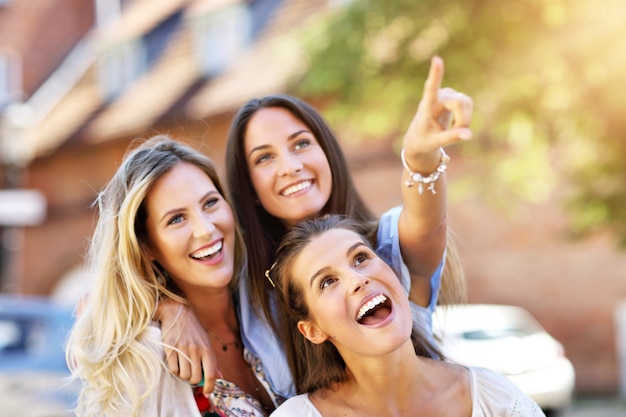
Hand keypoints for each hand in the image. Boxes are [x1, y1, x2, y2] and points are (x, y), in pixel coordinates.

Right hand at [156, 297, 218, 395]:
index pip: (211, 374)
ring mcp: (183, 349)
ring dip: (182, 374)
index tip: (207, 392)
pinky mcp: (170, 348)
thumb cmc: (194, 328)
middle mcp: (196, 350)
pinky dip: (174, 369)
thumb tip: (219, 376)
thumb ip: (213, 360)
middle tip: (190, 373)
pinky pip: (172, 369)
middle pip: (194, 378)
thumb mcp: (206, 342)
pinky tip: (175, 362)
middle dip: (192, 379)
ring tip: (182, 366)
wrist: (178, 311)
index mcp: (207, 349)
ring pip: (183, 375)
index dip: (209, 386)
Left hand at [403, 55, 472, 169]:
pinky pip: (468, 104)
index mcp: (426, 106)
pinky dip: (466, 118)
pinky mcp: (455, 97)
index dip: (436, 74)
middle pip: (460, 102)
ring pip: (466, 103)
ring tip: (453, 131)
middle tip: (457, 135)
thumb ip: (451, 137)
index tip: (436, 59)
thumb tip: (469, 134)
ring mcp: (447, 95)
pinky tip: (455, 124)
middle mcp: (438, 96)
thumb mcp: (435, 142)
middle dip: (463, 120)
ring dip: (464, 120)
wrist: (420, 138)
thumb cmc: (423, 140)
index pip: (430, 88)